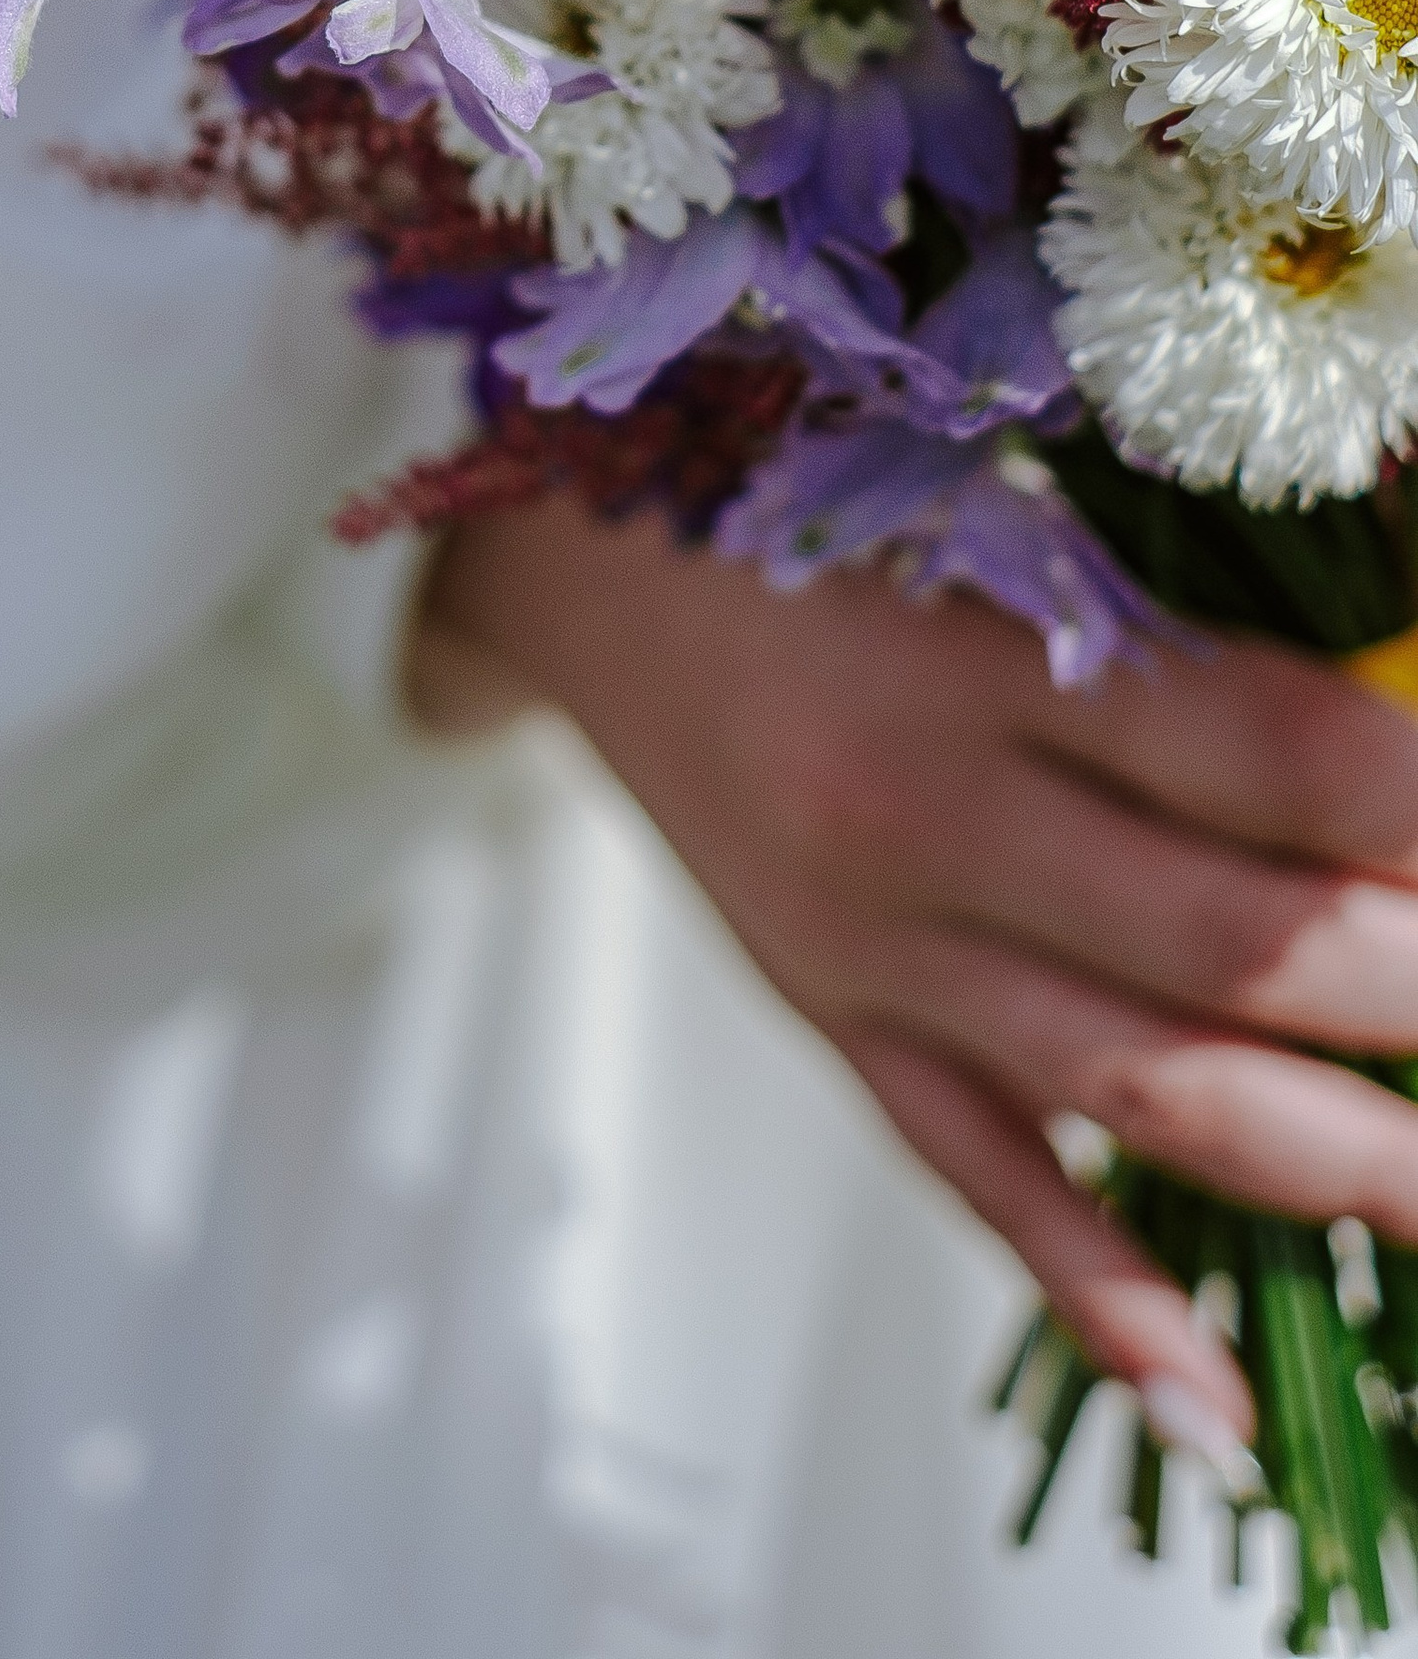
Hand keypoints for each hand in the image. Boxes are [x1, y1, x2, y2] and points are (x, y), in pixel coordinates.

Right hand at [419, 493, 1417, 1461]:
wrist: (579, 567)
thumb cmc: (808, 507)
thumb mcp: (994, 519)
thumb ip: (1177, 641)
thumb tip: (1384, 773)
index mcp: (979, 655)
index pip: (1265, 752)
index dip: (1415, 804)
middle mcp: (927, 818)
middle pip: (1230, 941)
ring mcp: (877, 947)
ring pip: (1139, 1086)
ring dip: (1338, 1161)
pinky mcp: (835, 1024)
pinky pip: (976, 1178)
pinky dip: (1100, 1298)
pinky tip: (1221, 1405)